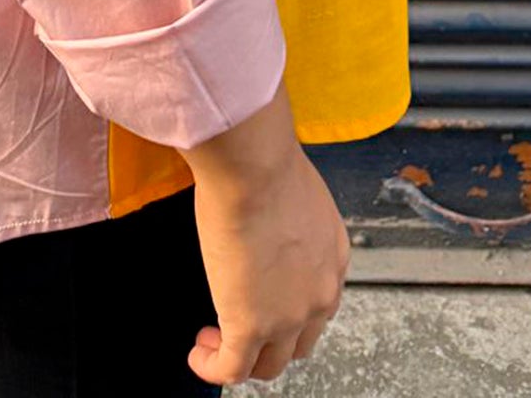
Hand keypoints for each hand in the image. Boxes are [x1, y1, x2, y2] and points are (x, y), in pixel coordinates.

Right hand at [186, 140, 349, 384]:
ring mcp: (288, 316)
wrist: (253, 166)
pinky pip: (232, 368)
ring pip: (269, 364)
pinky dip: (212, 367)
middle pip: (299, 342)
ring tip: (214, 339)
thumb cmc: (266, 162)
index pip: (317, 303)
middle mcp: (320, 294)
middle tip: (241, 324)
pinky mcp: (251, 326)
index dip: (288, 310)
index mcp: (333, 257)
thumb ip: (290, 217)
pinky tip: (198, 354)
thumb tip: (266, 211)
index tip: (264, 301)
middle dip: (270, 340)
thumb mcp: (295, 192)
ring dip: (241, 357)